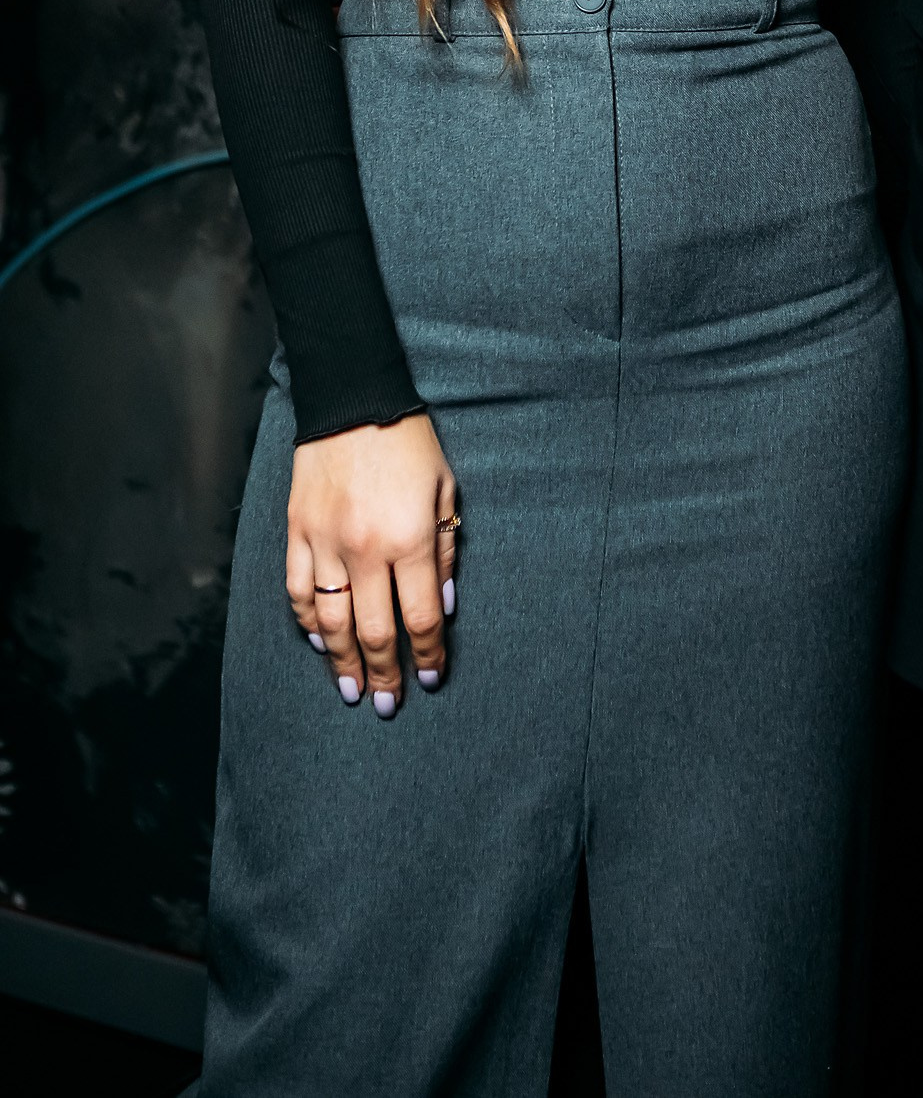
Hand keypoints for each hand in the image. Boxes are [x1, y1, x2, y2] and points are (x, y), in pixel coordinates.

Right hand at [286, 413, 458, 715]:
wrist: (352, 397)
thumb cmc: (409, 442)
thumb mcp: (445, 490)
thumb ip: (444, 550)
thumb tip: (442, 605)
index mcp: (409, 539)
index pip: (419, 617)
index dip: (426, 655)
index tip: (430, 678)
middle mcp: (365, 549)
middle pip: (374, 631)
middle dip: (384, 674)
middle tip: (388, 705)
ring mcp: (324, 543)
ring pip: (330, 621)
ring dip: (342, 663)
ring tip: (353, 691)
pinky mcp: (297, 532)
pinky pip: (299, 590)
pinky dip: (307, 623)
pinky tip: (319, 643)